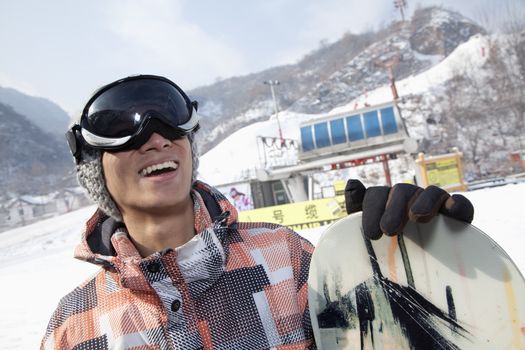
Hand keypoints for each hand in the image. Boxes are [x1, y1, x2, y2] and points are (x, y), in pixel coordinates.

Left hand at [344, 179, 473, 239]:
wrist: (421, 277)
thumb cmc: (389, 250)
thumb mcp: (370, 233)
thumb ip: (356, 209)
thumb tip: (351, 183)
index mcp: (386, 202)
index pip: (376, 194)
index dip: (372, 210)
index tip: (371, 234)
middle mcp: (409, 199)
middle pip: (401, 191)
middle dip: (393, 208)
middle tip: (389, 230)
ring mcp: (435, 205)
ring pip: (431, 192)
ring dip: (423, 202)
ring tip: (416, 218)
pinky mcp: (457, 215)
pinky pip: (460, 204)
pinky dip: (458, 204)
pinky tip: (453, 212)